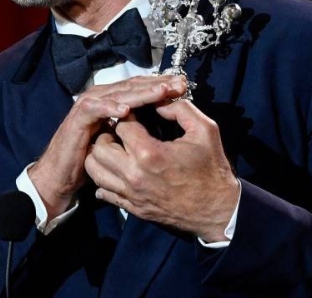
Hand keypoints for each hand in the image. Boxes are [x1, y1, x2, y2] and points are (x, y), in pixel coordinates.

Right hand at [28, 75, 188, 220]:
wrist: (62, 173)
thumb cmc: (93, 156)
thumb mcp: (120, 139)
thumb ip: (136, 126)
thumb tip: (163, 118)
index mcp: (114, 100)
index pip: (141, 86)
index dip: (163, 85)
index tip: (185, 87)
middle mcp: (102, 97)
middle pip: (133, 85)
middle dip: (158, 84)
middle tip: (180, 85)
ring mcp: (89, 105)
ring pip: (118, 93)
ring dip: (140, 93)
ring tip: (161, 92)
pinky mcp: (78, 118)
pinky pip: (95, 109)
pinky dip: (110, 108)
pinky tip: (126, 110)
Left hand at [84, 98, 239, 241]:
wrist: (217, 210)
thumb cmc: (212, 169)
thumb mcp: (205, 130)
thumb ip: (180, 109)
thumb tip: (158, 102)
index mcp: (149, 153)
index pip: (121, 125)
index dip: (127, 115)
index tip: (136, 115)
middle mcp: (134, 175)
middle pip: (100, 146)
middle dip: (108, 133)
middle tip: (122, 131)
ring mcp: (131, 194)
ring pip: (94, 170)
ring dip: (101, 156)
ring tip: (117, 149)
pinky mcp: (132, 207)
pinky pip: (103, 192)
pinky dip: (104, 179)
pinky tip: (117, 170)